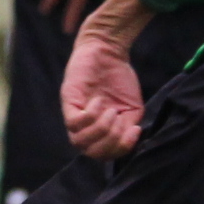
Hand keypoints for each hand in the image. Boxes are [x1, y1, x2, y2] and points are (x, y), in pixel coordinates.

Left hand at [62, 20, 147, 159]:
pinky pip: (74, 123)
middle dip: (110, 142)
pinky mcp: (68, 101)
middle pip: (91, 153)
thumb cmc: (120, 77)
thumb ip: (129, 126)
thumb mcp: (132, 107)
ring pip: (79, 142)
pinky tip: (98, 102)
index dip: (121, 149)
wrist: (108, 49)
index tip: (135, 130)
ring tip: (111, 111)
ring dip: (100, 130)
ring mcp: (76, 114)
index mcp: (102, 130)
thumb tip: (129, 140)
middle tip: (120, 121)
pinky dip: (90, 116)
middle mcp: (86, 126)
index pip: (106, 154)